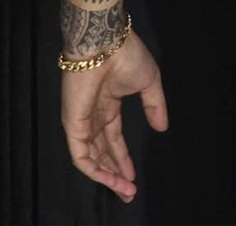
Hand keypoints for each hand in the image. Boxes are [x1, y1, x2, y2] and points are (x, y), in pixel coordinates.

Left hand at [61, 28, 167, 202]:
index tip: (135, 176)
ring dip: (107, 176)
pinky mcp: (73, 125)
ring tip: (125, 190)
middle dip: (116, 173)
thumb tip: (162, 127)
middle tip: (129, 192)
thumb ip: (155, 105)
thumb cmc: (127, 56)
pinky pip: (81, 155)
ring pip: (91, 158)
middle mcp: (93, 117)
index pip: (114, 139)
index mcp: (109, 104)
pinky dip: (94, 170)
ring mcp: (81, 122)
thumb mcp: (149, 82)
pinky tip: (110, 178)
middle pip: (102, 153)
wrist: (106, 44)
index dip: (124, 158)